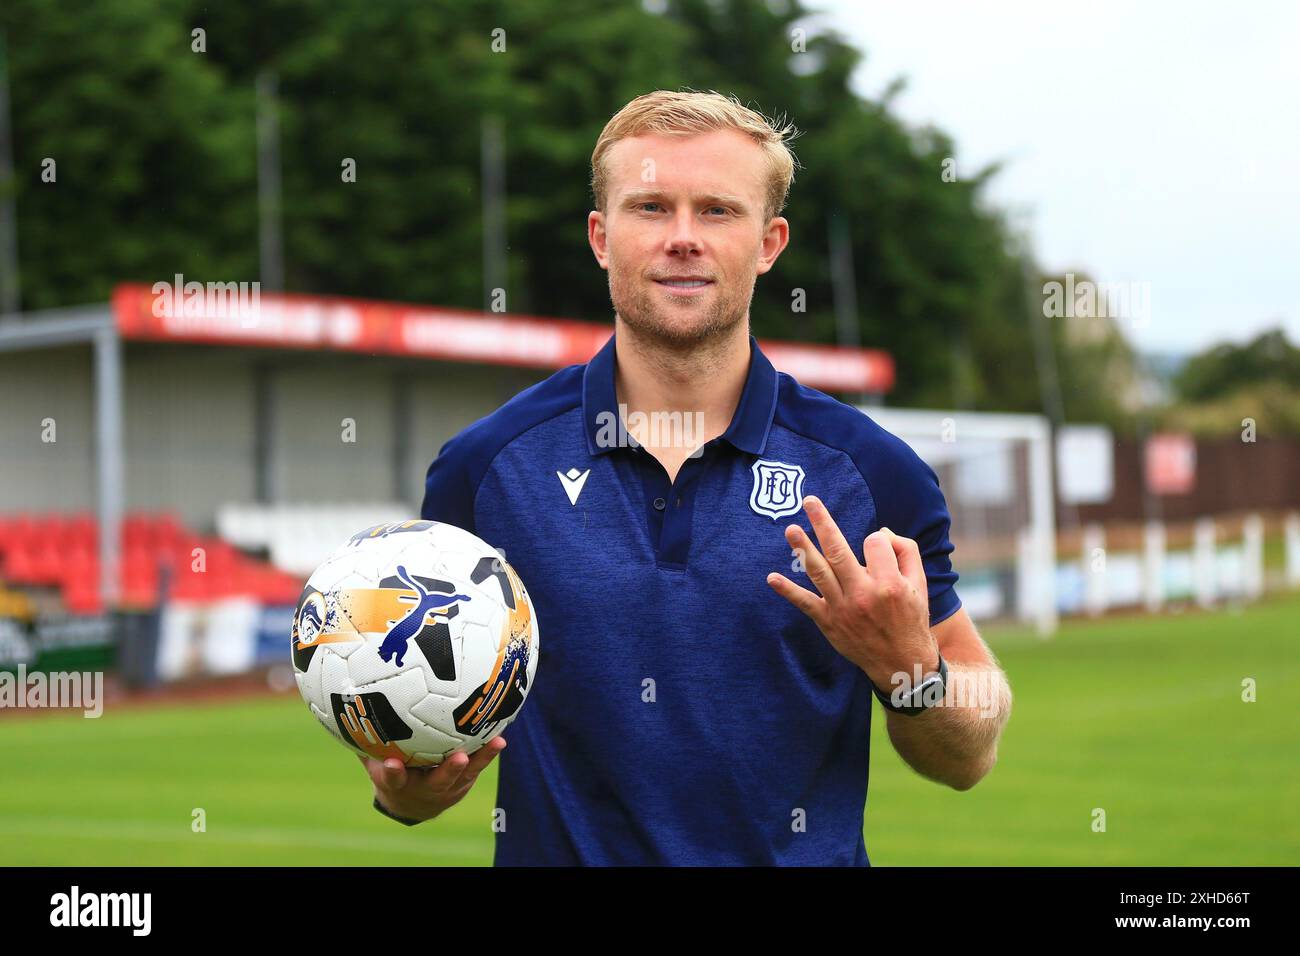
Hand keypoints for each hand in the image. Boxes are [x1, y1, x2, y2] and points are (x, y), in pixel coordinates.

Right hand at [359, 736, 505, 823]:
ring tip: (495, 744)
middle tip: (457, 759)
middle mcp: (422, 788)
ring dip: (479, 761)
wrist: (410, 804)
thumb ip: (363, 734)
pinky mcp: (462, 782)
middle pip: (436, 783)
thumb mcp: (372, 756)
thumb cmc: (390, 769)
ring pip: (463, 776)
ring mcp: (446, 787)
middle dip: (447, 772)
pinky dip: (488, 753)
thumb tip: (343, 696)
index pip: (391, 779)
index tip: (389, 764)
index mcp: (396, 783)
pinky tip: (500, 738)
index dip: (391, 773)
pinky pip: (477, 767)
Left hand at [766, 495, 937, 691]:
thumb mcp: (920, 584)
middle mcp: (863, 595)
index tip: (878, 548)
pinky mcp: (828, 622)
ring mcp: (843, 609)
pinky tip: (771, 578)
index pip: (873, 543)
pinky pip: (805, 603)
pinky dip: (787, 591)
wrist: (901, 663)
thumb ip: (905, 551)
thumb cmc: (911, 618)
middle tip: (809, 500)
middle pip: (839, 550)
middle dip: (823, 522)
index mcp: (889, 584)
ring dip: (802, 549)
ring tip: (790, 529)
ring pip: (819, 572)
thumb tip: (880, 531)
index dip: (876, 540)